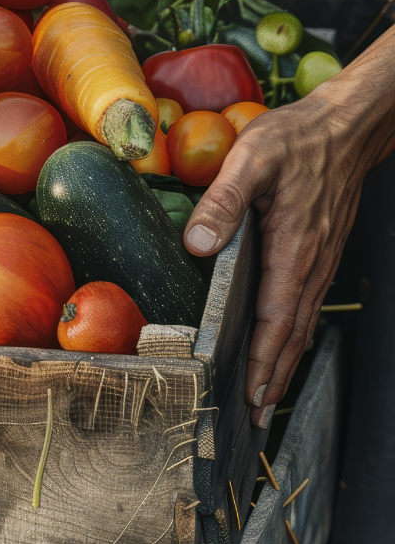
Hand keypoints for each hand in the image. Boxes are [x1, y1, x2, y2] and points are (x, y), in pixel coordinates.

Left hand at [183, 76, 387, 425]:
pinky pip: (306, 303)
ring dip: (283, 360)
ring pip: (301, 321)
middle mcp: (311, 261)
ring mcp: (319, 258)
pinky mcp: (320, 249)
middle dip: (273, 376)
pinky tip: (284, 342)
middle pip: (291, 332)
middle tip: (255, 417)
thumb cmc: (297, 138)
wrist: (345, 127)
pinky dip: (293, 333)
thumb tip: (197, 243)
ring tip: (266, 396)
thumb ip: (223, 200)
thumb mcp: (253, 158)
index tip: (251, 393)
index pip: (275, 317)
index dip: (262, 358)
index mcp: (293, 246)